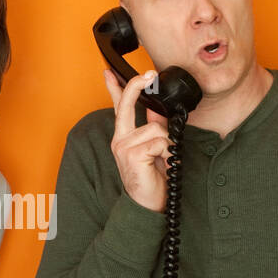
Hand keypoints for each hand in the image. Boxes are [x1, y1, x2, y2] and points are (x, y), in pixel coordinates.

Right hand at [104, 68, 169, 212]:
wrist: (147, 204)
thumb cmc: (151, 179)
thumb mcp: (154, 149)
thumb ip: (153, 128)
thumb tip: (158, 109)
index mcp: (123, 137)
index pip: (118, 108)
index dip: (115, 88)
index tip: (110, 72)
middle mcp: (119, 140)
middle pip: (127, 105)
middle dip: (136, 86)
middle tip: (149, 73)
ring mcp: (123, 147)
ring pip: (155, 128)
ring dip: (167, 144)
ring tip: (164, 159)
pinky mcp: (131, 154)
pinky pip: (158, 141)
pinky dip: (167, 152)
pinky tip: (162, 164)